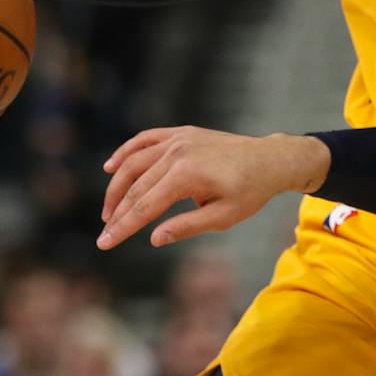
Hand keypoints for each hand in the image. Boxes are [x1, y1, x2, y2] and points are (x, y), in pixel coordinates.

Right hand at [98, 126, 328, 248]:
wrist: (270, 159)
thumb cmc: (251, 192)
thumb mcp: (224, 217)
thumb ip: (187, 227)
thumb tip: (154, 239)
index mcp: (187, 176)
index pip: (145, 207)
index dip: (123, 227)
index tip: (104, 243)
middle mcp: (178, 153)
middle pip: (135, 186)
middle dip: (117, 212)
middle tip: (105, 233)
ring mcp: (178, 139)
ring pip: (134, 163)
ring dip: (116, 187)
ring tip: (109, 211)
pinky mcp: (181, 132)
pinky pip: (145, 140)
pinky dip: (126, 152)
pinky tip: (111, 167)